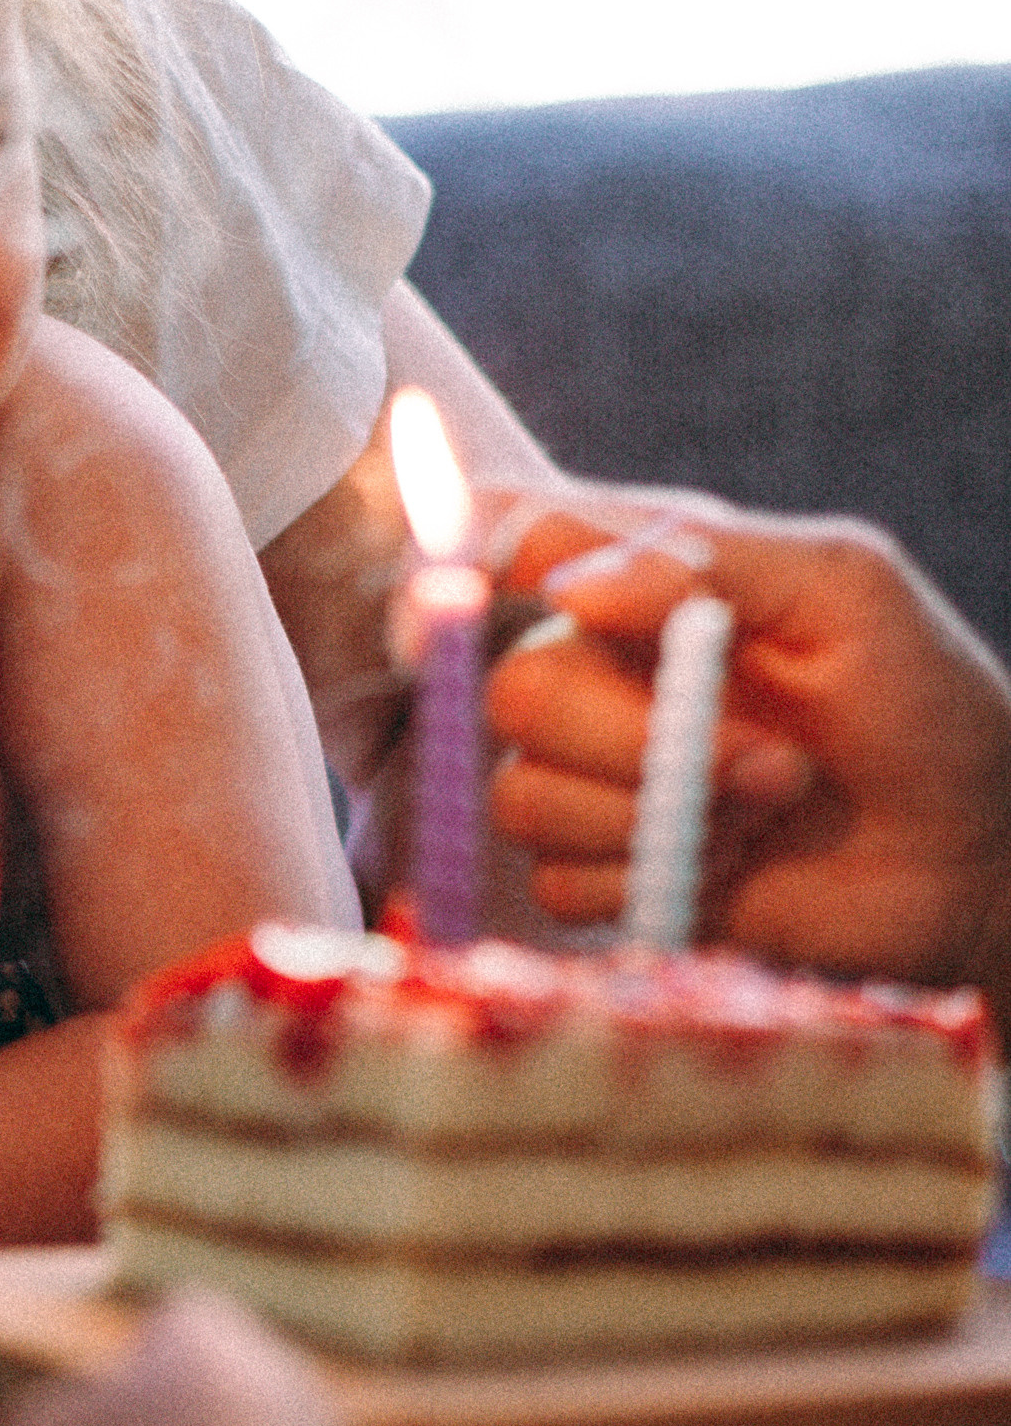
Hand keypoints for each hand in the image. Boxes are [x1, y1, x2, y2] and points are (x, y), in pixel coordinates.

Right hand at [486, 504, 1010, 1010]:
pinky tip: (732, 866)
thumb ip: (704, 562)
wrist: (975, 852)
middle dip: (633, 738)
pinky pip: (559, 881)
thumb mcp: (843, 591)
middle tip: (762, 759)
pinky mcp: (608, 871)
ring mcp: (596, 777)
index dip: (465, 563)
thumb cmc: (921, 699)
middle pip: (514, 690)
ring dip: (656, 816)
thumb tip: (564, 585)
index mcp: (643, 579)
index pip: (511, 543)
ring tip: (767, 807)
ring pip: (524, 795)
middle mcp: (601, 671)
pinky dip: (651, 879)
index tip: (503, 595)